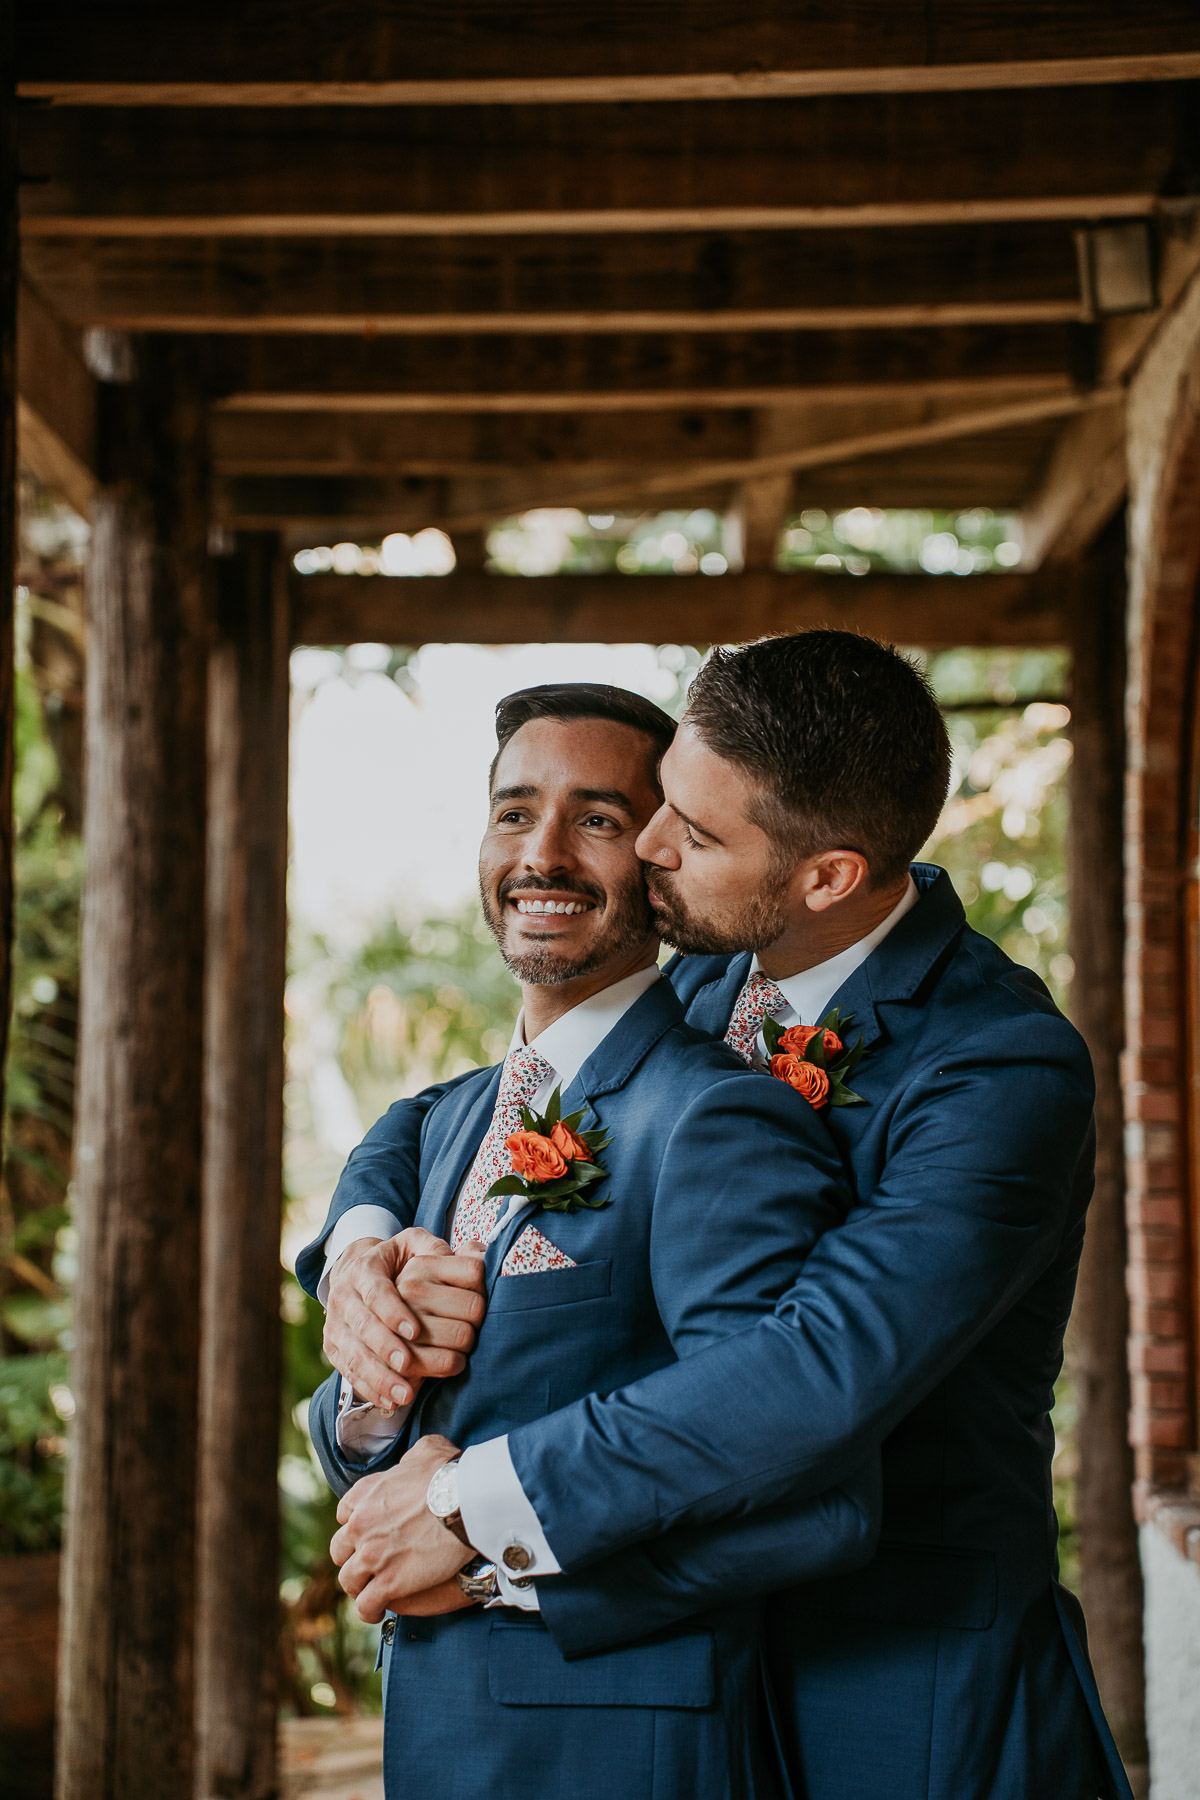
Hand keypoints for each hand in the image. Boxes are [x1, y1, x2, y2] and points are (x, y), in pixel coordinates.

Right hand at [323, 1231, 486, 1409]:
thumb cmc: (395, 1261)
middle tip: (408, 1365)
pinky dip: (369, 1389)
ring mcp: (335, 1325)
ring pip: (353, 1354)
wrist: (355, 1273)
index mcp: (363, 1269)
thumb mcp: (411, 1245)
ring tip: (404, 1394)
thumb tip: (458, 1258)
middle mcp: (344, 1297)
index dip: (393, 1311)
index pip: (375, 1291)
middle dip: (385, 1347)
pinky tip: (390, 1402)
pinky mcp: (334, 1349)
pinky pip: (349, 1372)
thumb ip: (433, 1248)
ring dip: (378, 1376)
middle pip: (361, 1325)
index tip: (415, 1330)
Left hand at [331, 1435, 472, 1622]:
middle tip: (371, 1564)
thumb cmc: (450, 1473)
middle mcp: (360, 1525)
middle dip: (353, 1557)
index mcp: (365, 1493)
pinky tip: (379, 1611)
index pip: (344, 1514)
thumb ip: (409, 1460)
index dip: (356, 1525)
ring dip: (360, 1586)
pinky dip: (370, 1610)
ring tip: (373, 1592)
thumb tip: (412, 1464)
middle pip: (340, 1550)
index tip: (369, 1533)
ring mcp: (371, 1556)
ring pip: (348, 1580)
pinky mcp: (389, 1582)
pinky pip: (366, 1605)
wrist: (465, 1501)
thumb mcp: (425, 1450)